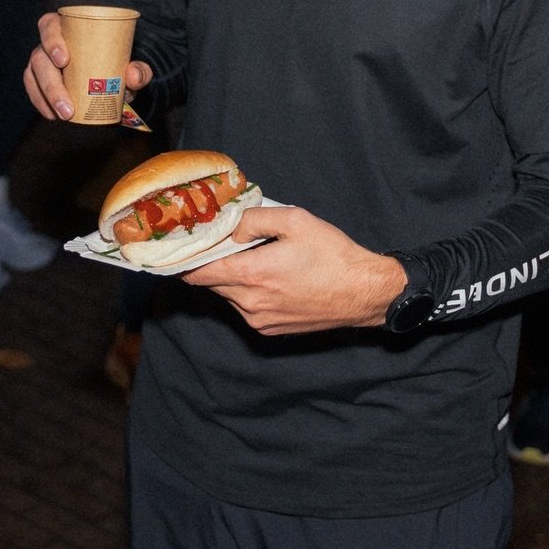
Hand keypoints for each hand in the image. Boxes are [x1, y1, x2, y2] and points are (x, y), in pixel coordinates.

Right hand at [23, 10, 152, 120]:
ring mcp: (42, 61)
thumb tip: (134, 76)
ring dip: (46, 97)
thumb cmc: (118, 64)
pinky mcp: (39, 79)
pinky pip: (33, 90)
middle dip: (51, 84)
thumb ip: (139, 70)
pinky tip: (52, 116)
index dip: (52, 40)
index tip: (64, 60)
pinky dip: (41, 103)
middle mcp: (50, 42)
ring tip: (65, 115)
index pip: (50, 25)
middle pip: (39, 57)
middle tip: (68, 106)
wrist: (116, 80)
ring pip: (33, 75)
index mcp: (68, 27)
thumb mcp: (132, 67)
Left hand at [183, 206, 406, 334]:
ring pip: (229, 295)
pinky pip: (246, 308)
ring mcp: (258, 320)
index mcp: (251, 274)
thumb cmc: (333, 255)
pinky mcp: (270, 330)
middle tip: (226, 244)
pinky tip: (273, 278)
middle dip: (213, 264)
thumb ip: (256, 218)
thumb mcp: (296, 220)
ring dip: (234, 278)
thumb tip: (234, 228)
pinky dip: (249, 293)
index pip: (197, 272)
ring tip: (258, 259)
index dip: (187, 258)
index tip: (185, 246)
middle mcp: (249, 302)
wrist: (362, 292)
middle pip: (211, 283)